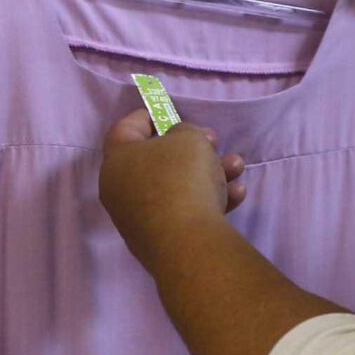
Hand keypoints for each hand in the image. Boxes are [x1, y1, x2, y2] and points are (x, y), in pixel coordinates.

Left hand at [99, 112, 247, 258]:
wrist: (187, 243)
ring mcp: (140, 219)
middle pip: (157, 161)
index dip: (148, 115)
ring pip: (177, 186)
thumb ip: (185, 132)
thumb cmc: (182, 177)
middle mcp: (122, 190)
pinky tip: (236, 195)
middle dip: (192, 148)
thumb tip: (180, 141)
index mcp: (117, 161)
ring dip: (210, 173)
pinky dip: (208, 200)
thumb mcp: (189, 138)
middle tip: (214, 141)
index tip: (171, 112)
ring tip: (237, 167)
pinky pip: (184, 211)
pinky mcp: (161, 241)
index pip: (125, 129)